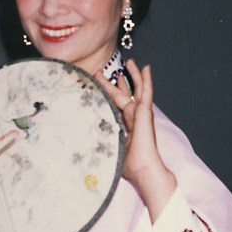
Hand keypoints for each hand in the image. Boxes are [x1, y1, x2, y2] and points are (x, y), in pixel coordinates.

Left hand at [96, 59, 176, 221]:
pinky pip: (146, 92)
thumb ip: (104, 143)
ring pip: (138, 89)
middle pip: (125, 94)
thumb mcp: (112, 150)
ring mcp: (142, 114)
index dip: (110, 93)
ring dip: (133, 75)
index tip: (102, 83)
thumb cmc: (130, 167)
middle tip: (107, 70)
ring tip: (131, 61)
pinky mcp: (146, 113)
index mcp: (128, 126)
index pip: (118, 105)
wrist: (144, 170)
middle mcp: (136, 118)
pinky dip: (146, 79)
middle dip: (116, 82)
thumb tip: (85, 146)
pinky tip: (146, 68)